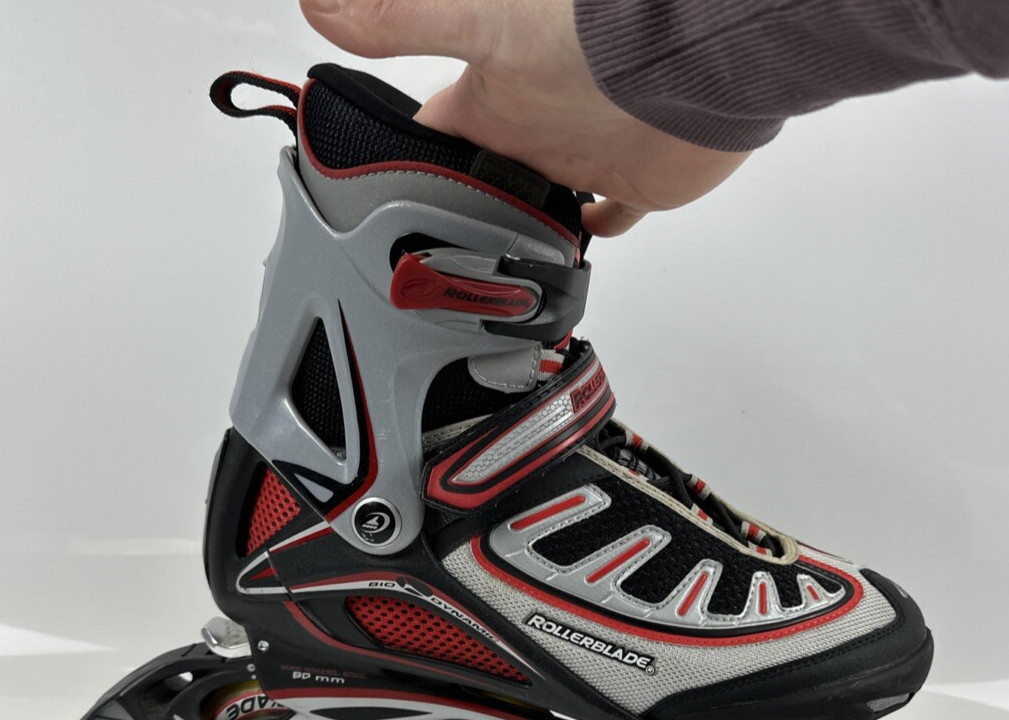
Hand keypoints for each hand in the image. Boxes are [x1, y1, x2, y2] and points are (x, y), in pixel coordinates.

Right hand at [300, 0, 751, 235]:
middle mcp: (529, 127)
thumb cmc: (593, 37)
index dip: (397, 160)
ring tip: (486, 268)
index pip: (427, 133)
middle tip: (428, 254)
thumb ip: (400, 18)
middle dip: (454, 208)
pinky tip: (570, 252)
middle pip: (478, 177)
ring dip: (514, 225)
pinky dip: (586, 233)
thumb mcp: (477, 24)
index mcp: (487, 98)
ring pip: (534, 200)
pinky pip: (604, 216)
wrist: (692, 61)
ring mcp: (578, 154)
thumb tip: (318, 5)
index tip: (370, 196)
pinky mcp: (628, 180)